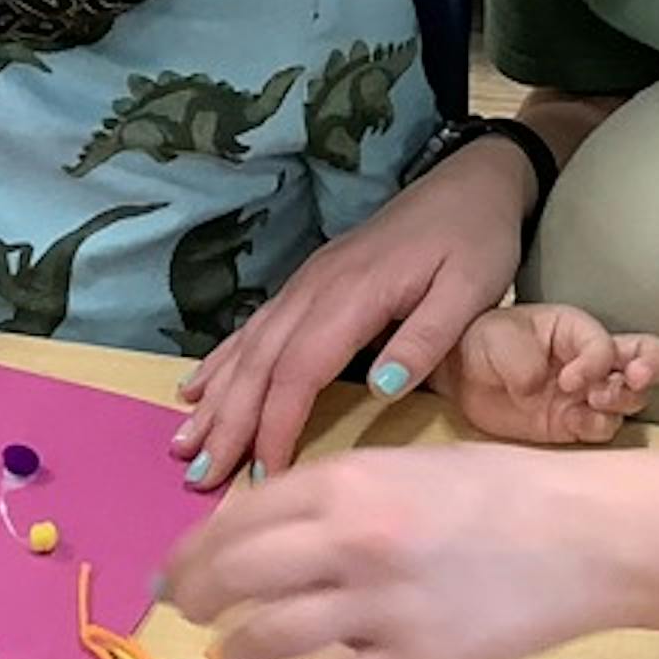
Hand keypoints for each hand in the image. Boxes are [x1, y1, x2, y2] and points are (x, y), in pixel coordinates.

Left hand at [164, 444, 618, 658]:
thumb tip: (267, 530)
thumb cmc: (506, 490)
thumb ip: (339, 495)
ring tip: (237, 657)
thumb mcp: (410, 466)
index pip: (240, 519)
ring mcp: (381, 605)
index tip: (177, 570)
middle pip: (237, 576)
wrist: (587, 534)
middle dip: (199, 597)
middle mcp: (353, 539)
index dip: (196, 549)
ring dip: (237, 652)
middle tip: (191, 610)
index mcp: (350, 481)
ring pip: (268, 639)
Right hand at [173, 141, 536, 487]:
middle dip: (229, 423)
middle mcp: (315, 289)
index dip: (276, 425)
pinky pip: (255, 326)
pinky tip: (196, 389)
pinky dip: (222, 361)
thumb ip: (426, 339)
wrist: (470, 181)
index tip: (263, 476)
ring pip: (249, 347)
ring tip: (183, 447)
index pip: (299, 371)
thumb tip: (380, 387)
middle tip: (200, 477)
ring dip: (215, 399)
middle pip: (260, 364)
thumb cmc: (475, 238)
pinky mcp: (309, 282)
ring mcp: (306, 283)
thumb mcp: (470, 289)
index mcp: (353, 295)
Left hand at [436, 304, 658, 444]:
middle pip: (648, 359)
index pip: (606, 344)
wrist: (459, 377)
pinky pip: (603, 428)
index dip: (596, 362)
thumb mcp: (496, 337)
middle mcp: (591, 360)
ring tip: (593, 404)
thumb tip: (538, 388)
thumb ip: (521, 359)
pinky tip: (575, 425)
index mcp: (576, 329)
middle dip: (649, 369)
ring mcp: (586, 394)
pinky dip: (597, 428)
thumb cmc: (483, 342)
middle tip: (633, 380)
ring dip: (623, 402)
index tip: (567, 379)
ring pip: (632, 398)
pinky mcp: (573, 424)